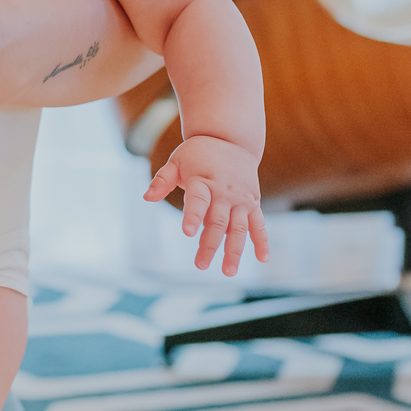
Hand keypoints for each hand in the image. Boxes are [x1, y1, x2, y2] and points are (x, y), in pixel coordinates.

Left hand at [145, 135, 269, 275]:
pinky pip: (259, 224)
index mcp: (204, 181)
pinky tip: (263, 259)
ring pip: (239, 228)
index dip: (193, 216)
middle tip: (200, 264)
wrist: (230, 139)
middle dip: (210, 244)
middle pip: (218, 222)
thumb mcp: (176, 161)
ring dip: (235, 250)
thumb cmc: (197, 153)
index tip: (187, 232)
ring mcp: (241, 199)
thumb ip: (163, 180)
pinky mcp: (253, 203)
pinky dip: (262, 241)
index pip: (198, 201)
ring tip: (229, 272)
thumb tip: (147, 197)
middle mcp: (225, 192)